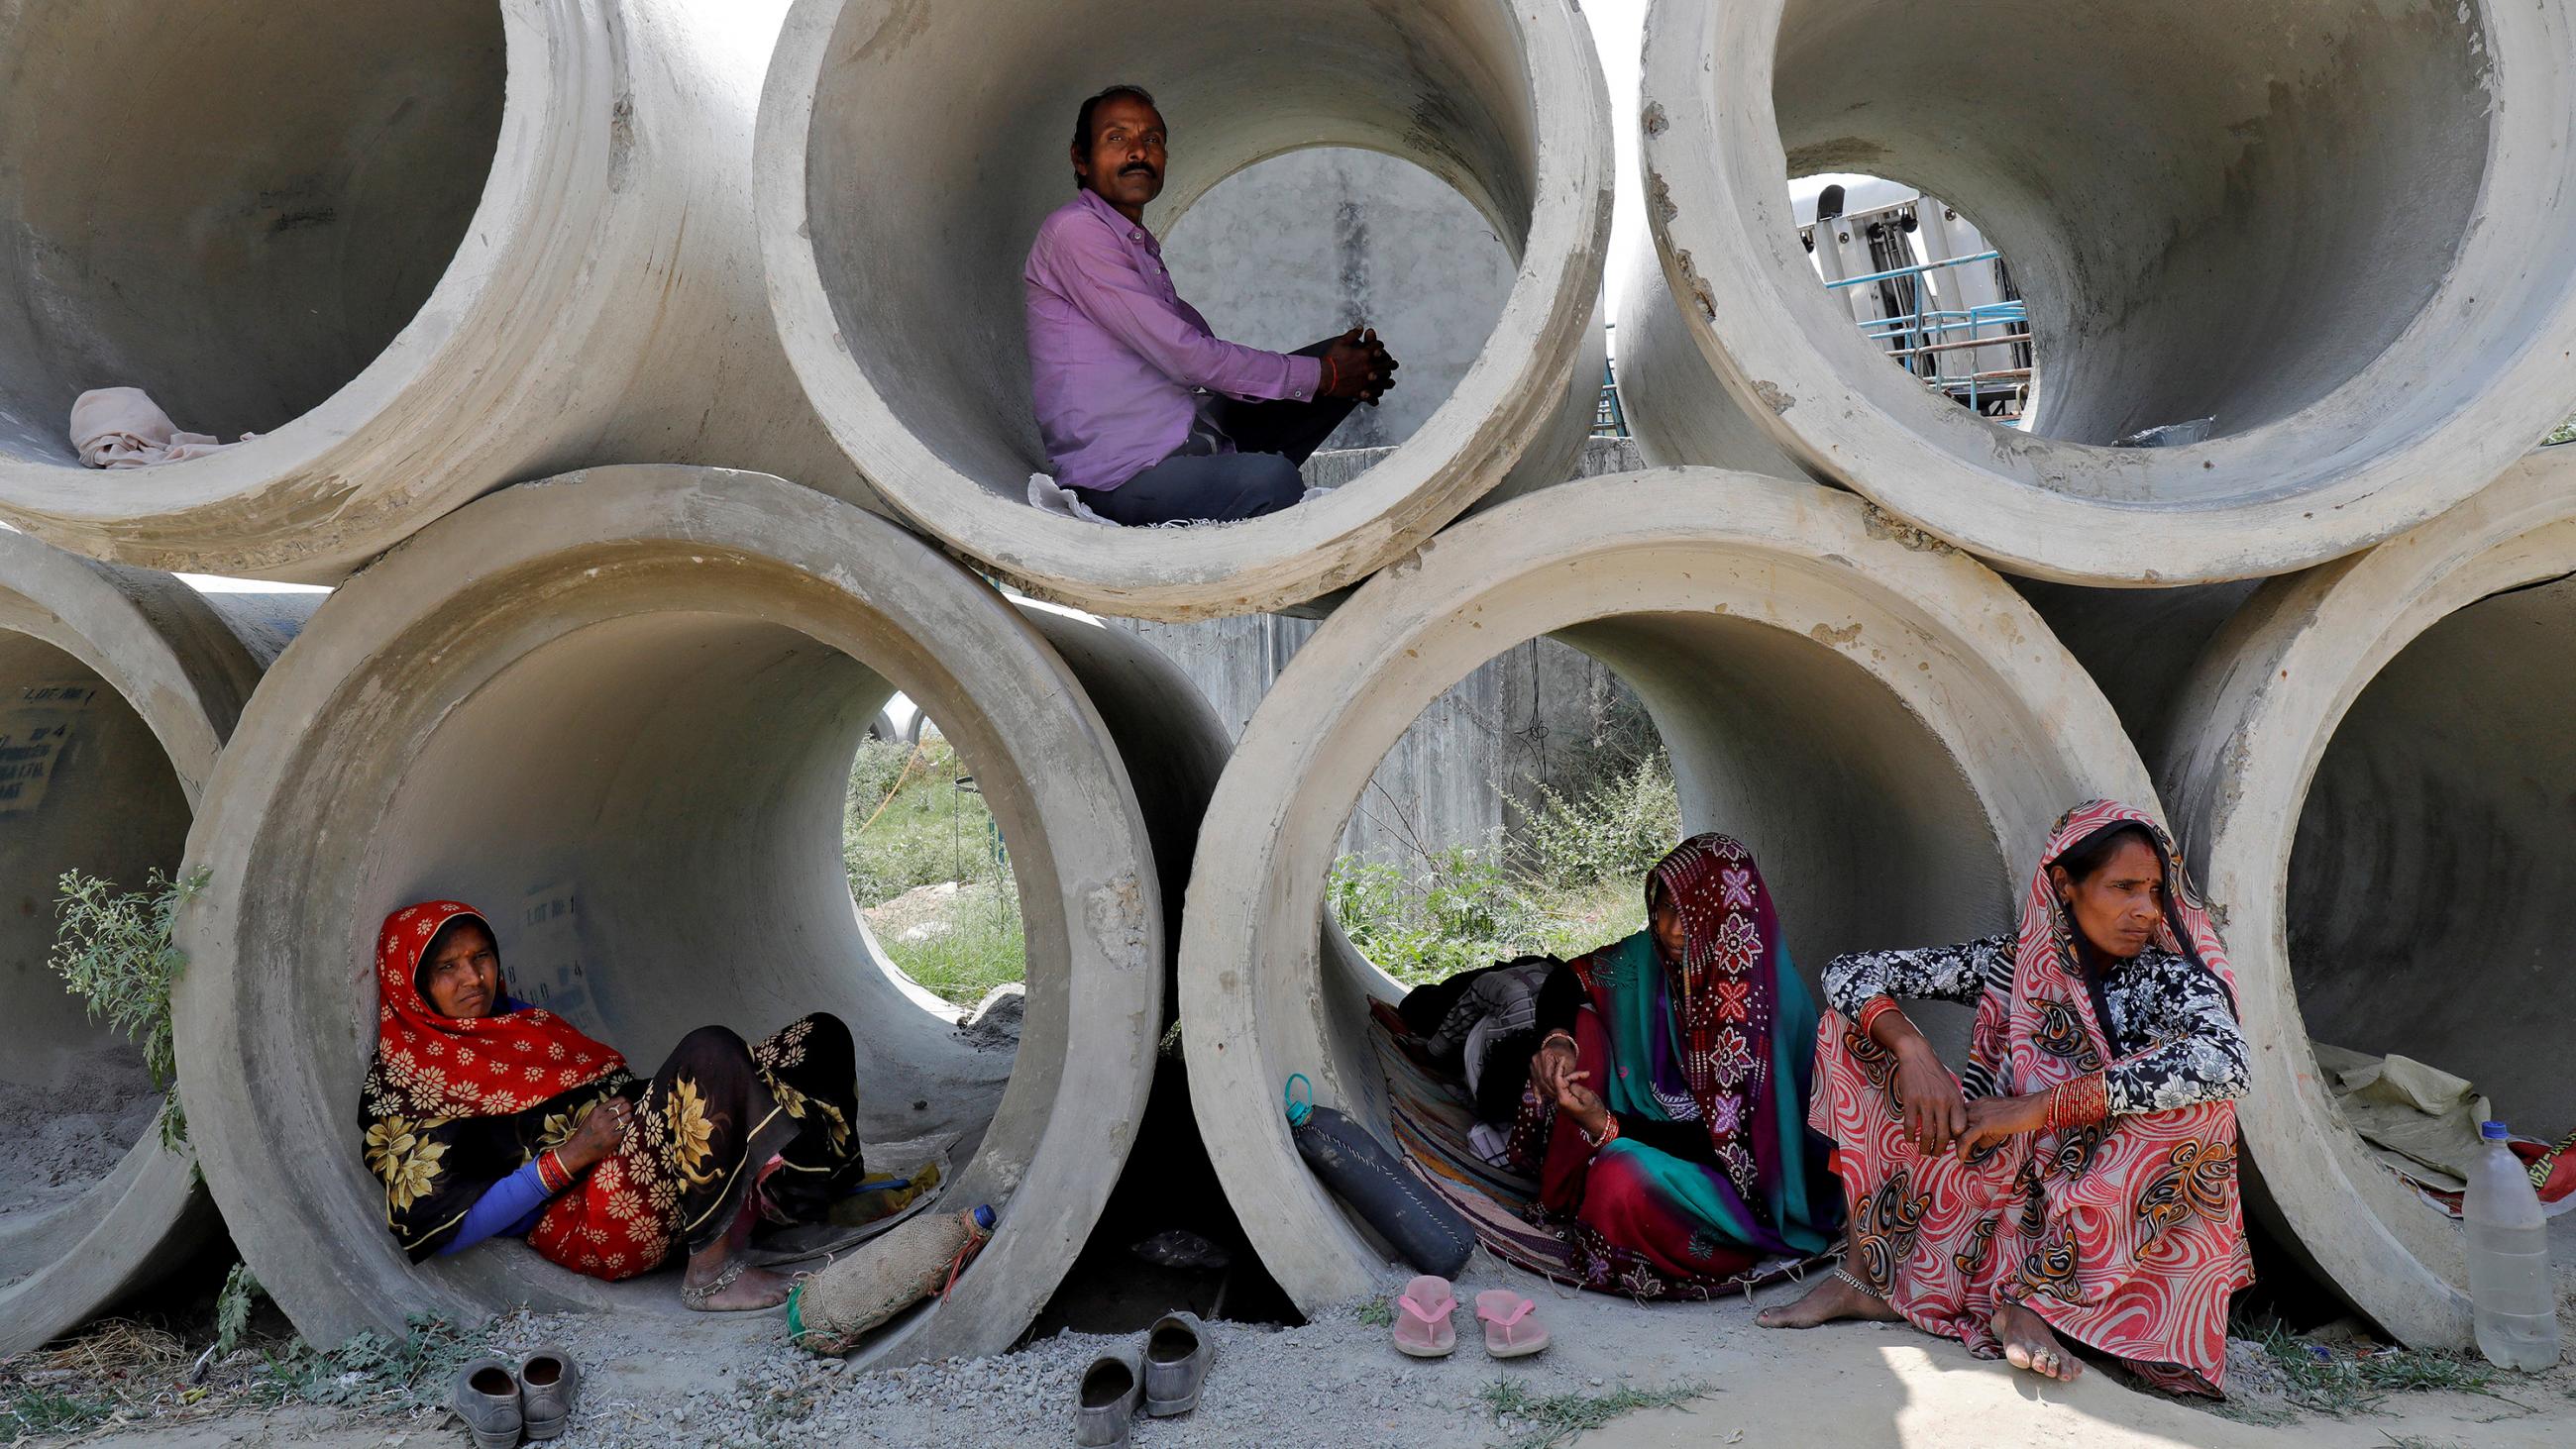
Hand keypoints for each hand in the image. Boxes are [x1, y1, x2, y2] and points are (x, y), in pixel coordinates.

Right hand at [560, 1095, 632, 1172]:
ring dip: (629, 1119)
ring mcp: (609, 1128)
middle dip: (630, 1109)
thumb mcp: (591, 1117)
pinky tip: (621, 1131)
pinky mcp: (614, 1139)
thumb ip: (603, 1110)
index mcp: (598, 1111)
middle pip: (626, 1107)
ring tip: (625, 1122)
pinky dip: (626, 1130)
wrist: (577, 1150)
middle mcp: (604, 1118)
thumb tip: (618, 1104)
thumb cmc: (584, 1135)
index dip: (626, 1101)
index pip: (620, 1099)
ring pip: (628, 1117)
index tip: (628, 1104)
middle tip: (630, 1112)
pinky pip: (626, 1130)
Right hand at [1319, 327, 1394, 400]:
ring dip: (1388, 382)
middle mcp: (1368, 367)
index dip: (1379, 345)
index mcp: (1364, 354)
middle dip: (1390, 363)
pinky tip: (1376, 400)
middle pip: (1386, 364)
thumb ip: (1352, 334)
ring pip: (1383, 382)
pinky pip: (1370, 396)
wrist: (1322, 376)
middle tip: (1394, 364)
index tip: (1379, 347)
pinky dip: (1374, 398)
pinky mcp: (1359, 391)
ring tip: (1391, 382)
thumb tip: (1361, 327)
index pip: (1378, 347)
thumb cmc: (1330, 359)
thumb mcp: (1340, 343)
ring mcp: (1365, 380)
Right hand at [1529, 1036, 1576, 1098]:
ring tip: (1552, 1098)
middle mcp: (1537, 1059)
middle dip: (1550, 1090)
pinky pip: (1534, 1081)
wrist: (1557, 1045)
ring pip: (1538, 1082)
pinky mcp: (1532, 1068)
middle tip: (1558, 1097)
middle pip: (1542, 1080)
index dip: (1555, 1086)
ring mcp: (1533, 1064)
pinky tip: (1538, 1099)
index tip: (1561, 1093)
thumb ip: (1568, 1075)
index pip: (1549, 1076)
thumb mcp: (1570, 1062)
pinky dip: (1536, 1091)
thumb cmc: (1565, 1053)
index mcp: (1546, 1055)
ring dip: (1545, 1091)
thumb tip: (1568, 1088)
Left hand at [1555, 1069, 1609, 1139]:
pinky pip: (1566, 1089)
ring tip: (1586, 1077)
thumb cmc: (1594, 1111)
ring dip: (1573, 1079)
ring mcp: (1561, 1102)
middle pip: (1560, 1081)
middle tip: (1586, 1074)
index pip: (1557, 1080)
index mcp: (1563, 1100)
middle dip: (1572, 1075)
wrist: (1597, 1124)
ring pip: (1564, 1084)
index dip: (1559, 1068)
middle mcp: (1559, 1101)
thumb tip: (1569, 1081)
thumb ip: (1575, 1085)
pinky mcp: (1565, 1102)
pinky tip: (1580, 1081)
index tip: (1563, 1059)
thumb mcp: (1587, 1096)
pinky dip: (1572, 1083)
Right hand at [1893, 1041, 1968, 1156]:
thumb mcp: (1951, 1087)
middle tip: (1936, 1156)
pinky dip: (1910, 1136)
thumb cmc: (1935, 1073)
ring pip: (1927, 1133)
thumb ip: (1955, 1106)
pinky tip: (1910, 1140)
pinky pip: (1910, 1124)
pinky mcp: (1910, 1101)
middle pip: (1943, 1135)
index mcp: (1954, 1100)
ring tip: (1923, 1152)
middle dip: (1939, 1150)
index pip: (1959, 1128)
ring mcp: (1925, 1102)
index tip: (1952, 1147)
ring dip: (1924, 1147)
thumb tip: (1956, 1128)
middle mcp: (1942, 1102)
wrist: (1917, 1055)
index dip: (1956, 1141)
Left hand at [1954, 1092, 2050, 1160]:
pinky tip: (1961, 1159)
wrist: (2033, 1108)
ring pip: (1957, 1130)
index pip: (1959, 1114)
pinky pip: (1966, 1138)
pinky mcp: (1984, 1123)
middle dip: (1952, 1137)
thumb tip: (1979, 1144)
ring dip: (1955, 1145)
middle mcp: (1976, 1106)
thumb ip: (1988, 1130)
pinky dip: (1961, 1150)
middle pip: (1954, 1121)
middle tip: (1952, 1149)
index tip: (1954, 1140)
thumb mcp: (2000, 1120)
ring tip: (1957, 1156)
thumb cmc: (2022, 1114)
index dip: (1955, 1128)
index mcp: (1979, 1103)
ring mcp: (1979, 1114)